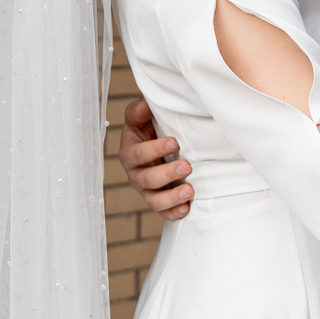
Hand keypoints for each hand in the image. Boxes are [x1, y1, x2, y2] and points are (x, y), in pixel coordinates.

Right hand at [118, 98, 193, 220]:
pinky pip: (163, 212)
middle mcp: (136, 175)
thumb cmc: (149, 130)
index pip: (139, 154)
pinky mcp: (158, 201)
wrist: (157, 145)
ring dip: (171, 197)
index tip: (174, 142)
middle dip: (167, 174)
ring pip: (154, 200)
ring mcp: (146, 191)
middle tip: (187, 166)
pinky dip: (174, 212)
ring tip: (189, 191)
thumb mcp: (141, 118)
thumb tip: (144, 106)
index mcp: (130, 154)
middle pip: (147, 179)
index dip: (155, 150)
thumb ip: (138, 112)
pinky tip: (186, 208)